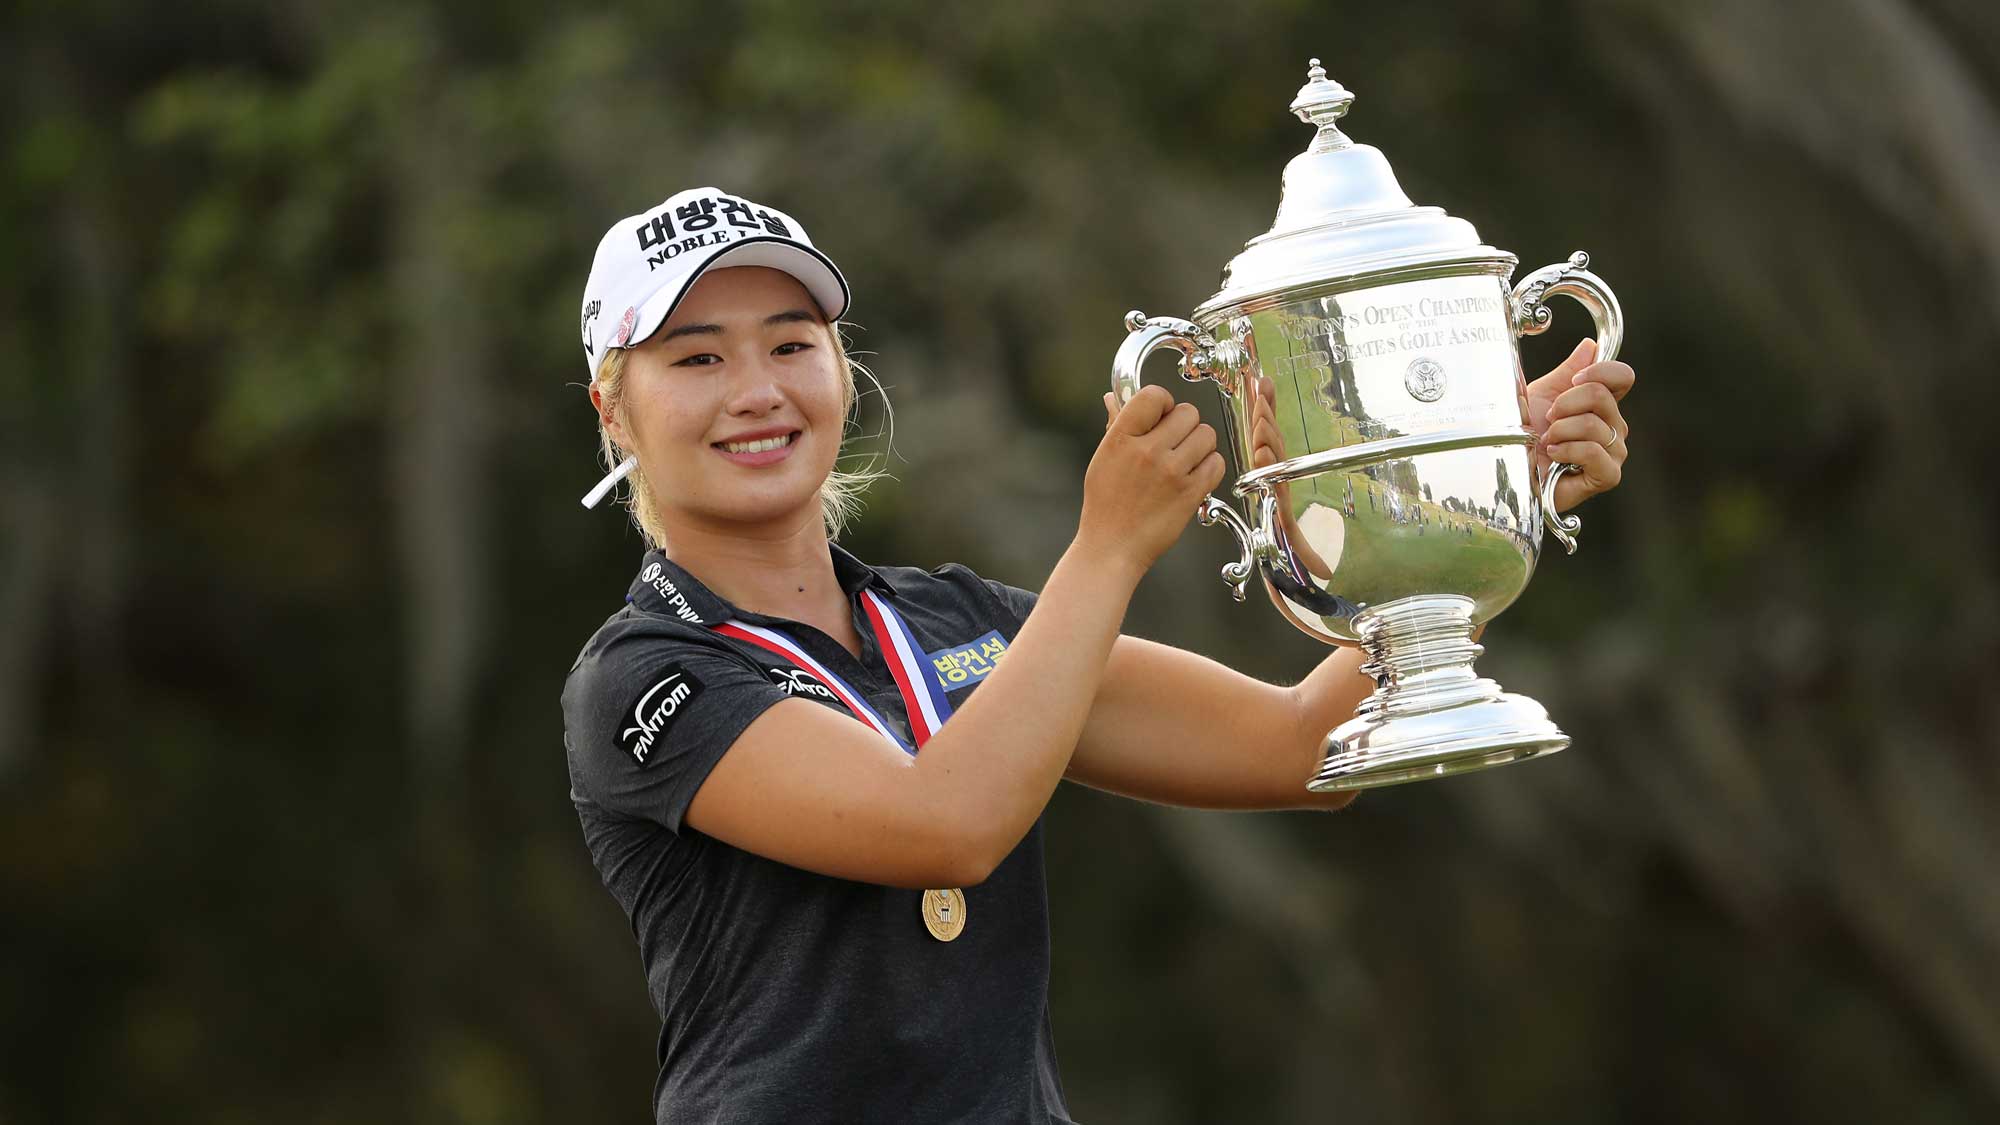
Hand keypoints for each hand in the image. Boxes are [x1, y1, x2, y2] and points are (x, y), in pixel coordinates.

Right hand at [1084, 385, 1225, 573]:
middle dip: (1184, 425)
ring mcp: (1172, 472)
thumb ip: (1116, 427)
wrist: (1112, 547)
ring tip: (1185, 460)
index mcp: (1121, 438)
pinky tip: (1194, 476)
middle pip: (1188, 413)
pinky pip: (1217, 463)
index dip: (1163, 402)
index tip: (1161, 415)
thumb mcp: (1103, 459)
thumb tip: (1115, 398)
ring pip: (1207, 435)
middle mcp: (1148, 451)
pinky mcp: (1191, 493)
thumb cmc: (1105, 506)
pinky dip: (1209, 468)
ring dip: (1200, 446)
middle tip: (1175, 441)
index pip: (1154, 395)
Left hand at [1524, 338, 1634, 512]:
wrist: (1508, 469)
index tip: (1573, 380)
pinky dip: (1567, 450)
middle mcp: (1614, 427)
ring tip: (1547, 442)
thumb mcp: (1543, 395)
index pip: (1622, 377)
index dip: (1599, 371)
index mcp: (1602, 405)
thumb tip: (1591, 346)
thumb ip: (1568, 371)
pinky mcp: (1608, 475)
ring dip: (1559, 431)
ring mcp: (1614, 452)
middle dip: (1564, 404)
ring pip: (1593, 424)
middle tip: (1548, 419)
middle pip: (1601, 396)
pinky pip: (1594, 451)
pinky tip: (1553, 455)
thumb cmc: (1525, 437)